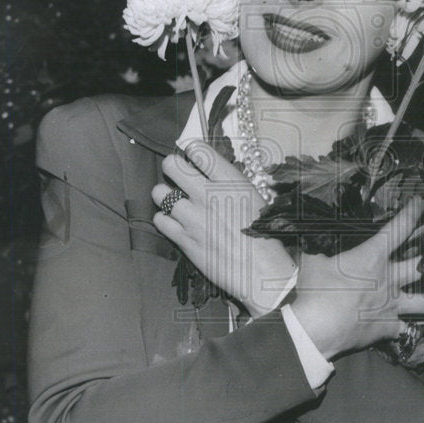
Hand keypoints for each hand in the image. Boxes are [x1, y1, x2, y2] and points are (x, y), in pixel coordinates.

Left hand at [152, 140, 296, 317]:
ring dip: (165, 195)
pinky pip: (159, 220)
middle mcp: (208, 194)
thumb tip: (210, 174)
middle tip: (179, 176)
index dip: (192, 149)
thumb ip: (229, 184)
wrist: (261, 272)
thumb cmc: (265, 237)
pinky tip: (176, 223)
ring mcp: (193, 217)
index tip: (192, 154)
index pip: (198, 150)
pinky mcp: (184, 239)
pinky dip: (165, 220)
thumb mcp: (254, 199)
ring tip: (175, 201)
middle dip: (173, 168)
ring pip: (159, 192)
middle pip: (171, 165)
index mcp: (230, 181)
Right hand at [289, 197, 423, 360]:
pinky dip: (406, 325)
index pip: (398, 229)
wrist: (316, 330)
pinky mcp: (388, 328)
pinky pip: (405, 327)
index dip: (412, 213)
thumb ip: (319, 250)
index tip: (421, 202)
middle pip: (422, 264)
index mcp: (372, 257)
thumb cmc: (315, 292)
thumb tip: (314, 243)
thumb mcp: (313, 261)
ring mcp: (392, 305)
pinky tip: (407, 325)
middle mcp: (389, 279)